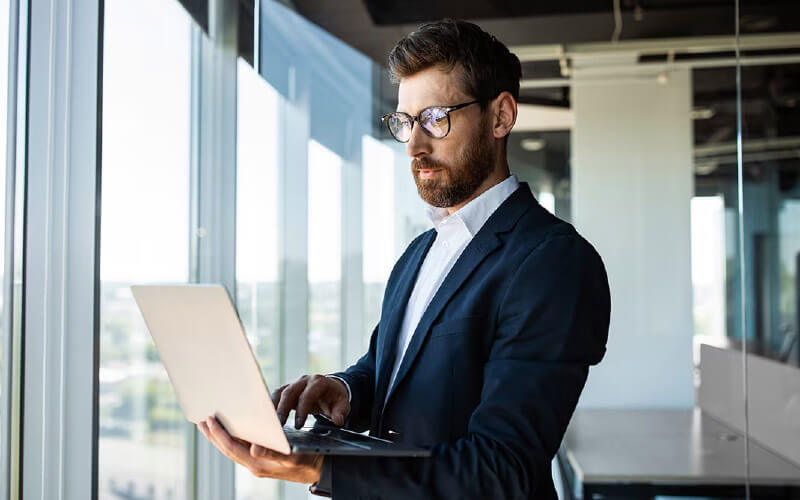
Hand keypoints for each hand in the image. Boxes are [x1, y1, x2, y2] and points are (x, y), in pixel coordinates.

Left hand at [197, 416, 322, 482]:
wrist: (320, 468)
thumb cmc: (309, 460)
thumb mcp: (294, 455)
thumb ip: (273, 453)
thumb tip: (253, 448)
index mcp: (258, 463)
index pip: (232, 448)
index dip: (219, 434)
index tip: (209, 420)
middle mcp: (254, 463)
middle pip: (227, 448)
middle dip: (213, 434)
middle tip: (200, 419)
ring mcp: (257, 461)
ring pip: (232, 447)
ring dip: (219, 435)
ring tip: (208, 422)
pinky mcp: (261, 457)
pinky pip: (240, 446)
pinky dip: (231, 436)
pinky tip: (228, 428)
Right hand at [272, 374, 349, 427]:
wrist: (332, 388)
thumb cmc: (336, 398)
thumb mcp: (343, 405)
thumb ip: (341, 412)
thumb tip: (337, 420)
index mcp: (319, 382)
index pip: (307, 395)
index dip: (302, 410)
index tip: (298, 425)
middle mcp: (305, 381)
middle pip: (289, 391)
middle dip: (282, 408)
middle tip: (278, 425)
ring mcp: (295, 384)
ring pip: (280, 392)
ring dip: (273, 407)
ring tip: (269, 423)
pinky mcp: (289, 390)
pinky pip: (277, 395)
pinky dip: (271, 405)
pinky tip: (268, 418)